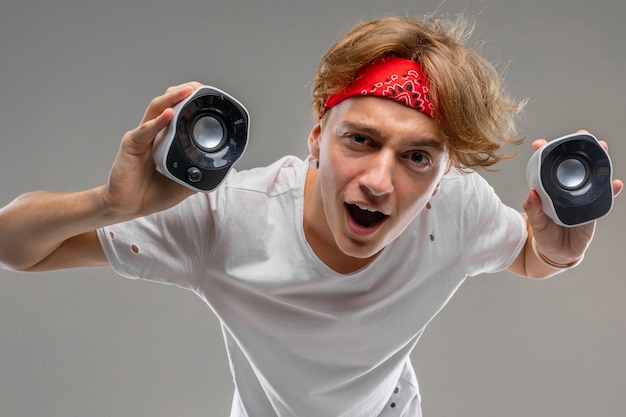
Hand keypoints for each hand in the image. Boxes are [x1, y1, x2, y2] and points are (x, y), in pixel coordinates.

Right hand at [103, 82, 202, 218]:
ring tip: (188, 90)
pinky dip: (157, 123)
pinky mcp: (131, 146)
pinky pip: (144, 131)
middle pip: (167, 103)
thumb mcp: (184, 183)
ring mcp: (142, 136)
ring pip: (157, 110)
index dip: (190, 101)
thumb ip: (199, 173)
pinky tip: (169, 115)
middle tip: (200, 87)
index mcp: (166, 138)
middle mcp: (154, 132)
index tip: (207, 95)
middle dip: (183, 92)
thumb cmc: (153, 191)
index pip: (178, 112)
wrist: (130, 206)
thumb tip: (222, 170)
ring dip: (173, 98)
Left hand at [523, 131, 622, 265]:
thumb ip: (532, 211)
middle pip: (573, 165)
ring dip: (599, 162)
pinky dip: (610, 190)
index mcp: (549, 190)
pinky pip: (604, 196)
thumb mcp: (536, 224)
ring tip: (602, 148)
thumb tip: (530, 194)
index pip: (546, 168)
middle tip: (581, 135)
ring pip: (591, 175)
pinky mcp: (593, 208)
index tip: (539, 143)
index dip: (544, 154)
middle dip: (578, 149)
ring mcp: (581, 197)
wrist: (559, 252)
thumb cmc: (545, 235)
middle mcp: (566, 189)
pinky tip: (615, 183)